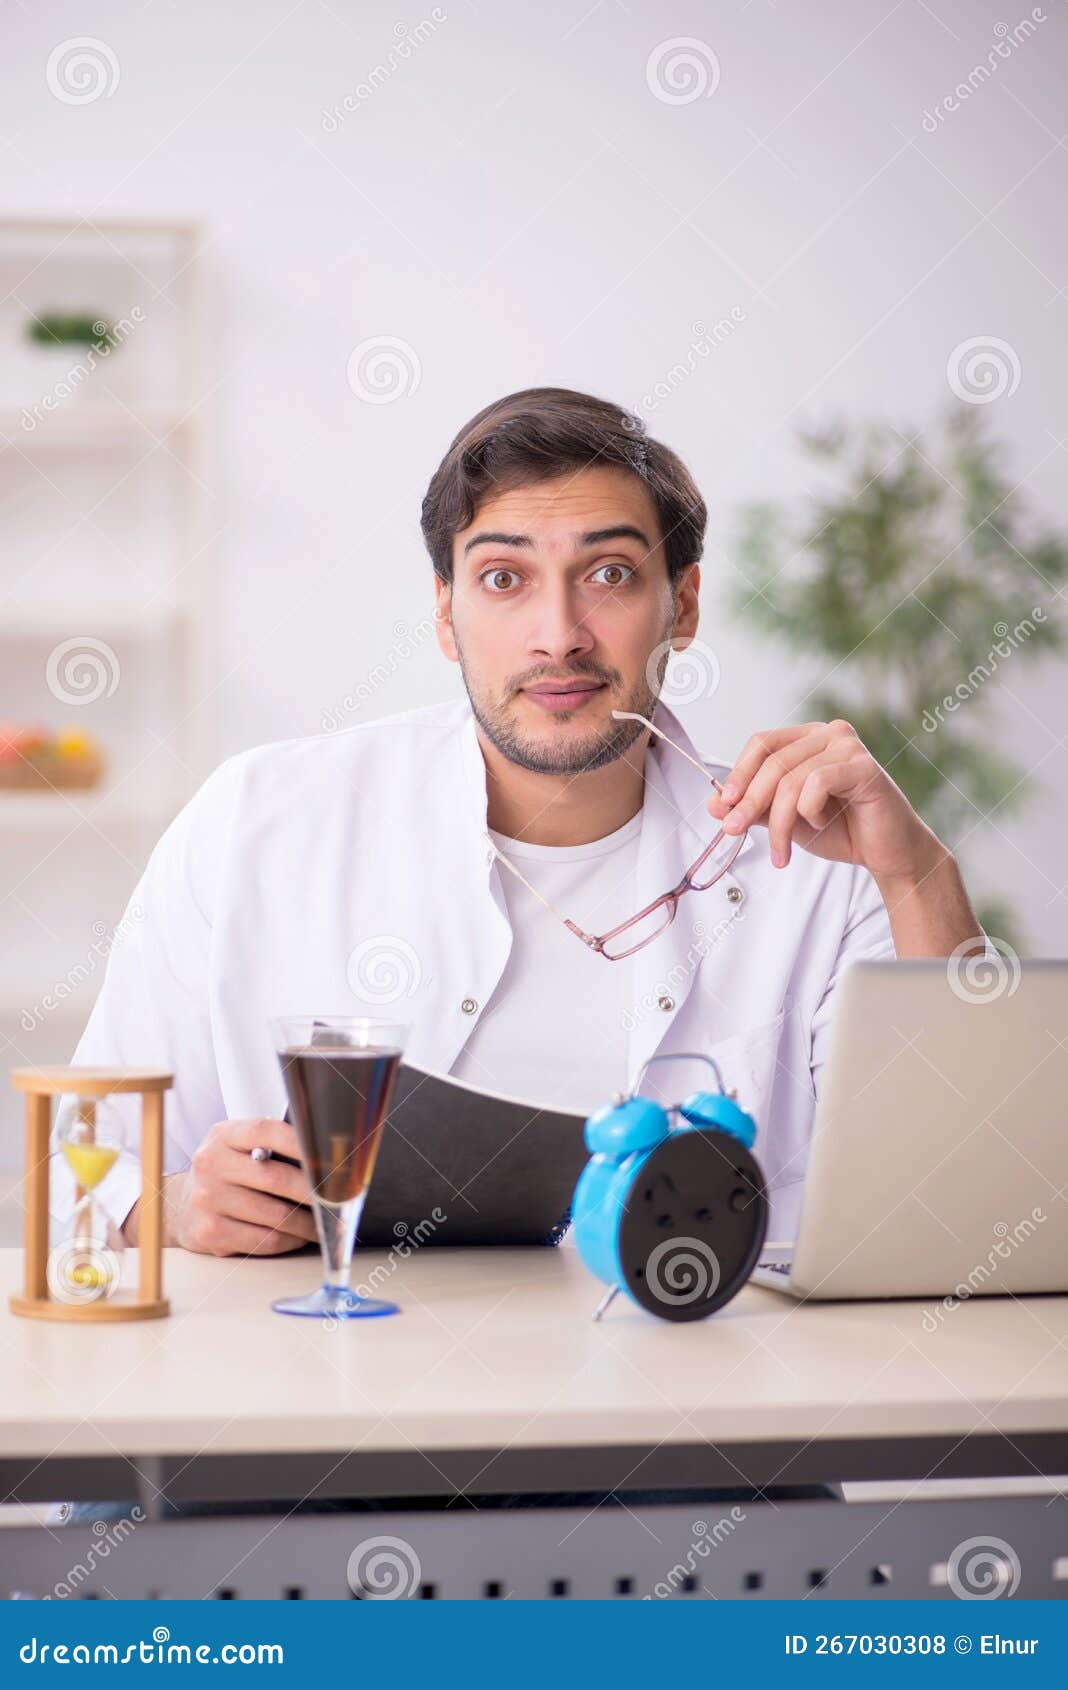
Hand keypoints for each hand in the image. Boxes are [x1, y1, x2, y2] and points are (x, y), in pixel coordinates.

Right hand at [121, 1118, 318, 1256]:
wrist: (179, 1207)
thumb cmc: (225, 1173)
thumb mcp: (237, 1146)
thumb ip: (271, 1144)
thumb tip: (324, 1155)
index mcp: (224, 1135)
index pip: (267, 1131)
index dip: (303, 1143)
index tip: (332, 1158)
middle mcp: (212, 1164)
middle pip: (277, 1178)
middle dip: (316, 1191)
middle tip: (339, 1198)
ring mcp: (208, 1199)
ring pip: (276, 1215)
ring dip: (308, 1223)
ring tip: (326, 1223)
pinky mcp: (211, 1232)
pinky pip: (265, 1240)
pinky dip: (291, 1240)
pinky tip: (300, 1236)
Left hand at [706, 719, 948, 886]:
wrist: (886, 854)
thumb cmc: (841, 831)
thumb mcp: (786, 819)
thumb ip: (753, 808)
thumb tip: (712, 804)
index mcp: (808, 738)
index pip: (761, 743)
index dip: (738, 774)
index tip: (724, 807)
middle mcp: (829, 733)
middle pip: (771, 762)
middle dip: (748, 803)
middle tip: (735, 832)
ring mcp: (849, 746)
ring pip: (790, 779)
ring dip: (779, 822)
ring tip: (781, 853)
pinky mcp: (864, 767)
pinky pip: (817, 783)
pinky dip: (810, 812)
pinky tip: (821, 824)